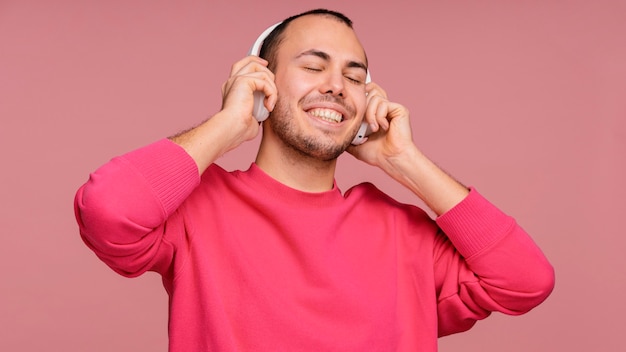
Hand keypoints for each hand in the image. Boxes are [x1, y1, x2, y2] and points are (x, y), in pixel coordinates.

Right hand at [169, 56, 277, 173]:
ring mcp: (236, 79)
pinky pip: (264, 80)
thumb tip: (267, 110)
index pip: (242, 67)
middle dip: (267, 70)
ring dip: (272, 86)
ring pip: (261, 70)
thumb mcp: (252, 117)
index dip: (255, 62)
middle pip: (250, 60)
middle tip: (273, 89)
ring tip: (270, 102)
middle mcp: (231, 81)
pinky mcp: (242, 81)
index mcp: (231, 88)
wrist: (231, 129)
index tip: (267, 67)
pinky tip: (269, 106)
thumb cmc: (239, 130)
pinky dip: (271, 93)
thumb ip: (258, 108)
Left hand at [347, 82, 415, 169]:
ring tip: (374, 128)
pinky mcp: (399, 110)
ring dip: (370, 114)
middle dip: (364, 106)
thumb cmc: (378, 155)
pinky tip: (383, 128)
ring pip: (375, 97)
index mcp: (376, 114)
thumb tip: (336, 134)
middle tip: (365, 122)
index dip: (361, 96)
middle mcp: (385, 109)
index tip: (354, 109)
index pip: (368, 93)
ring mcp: (393, 108)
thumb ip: (348, 137)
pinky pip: (383, 104)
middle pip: (371, 89)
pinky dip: (379, 117)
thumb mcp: (357, 145)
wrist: (391, 160)